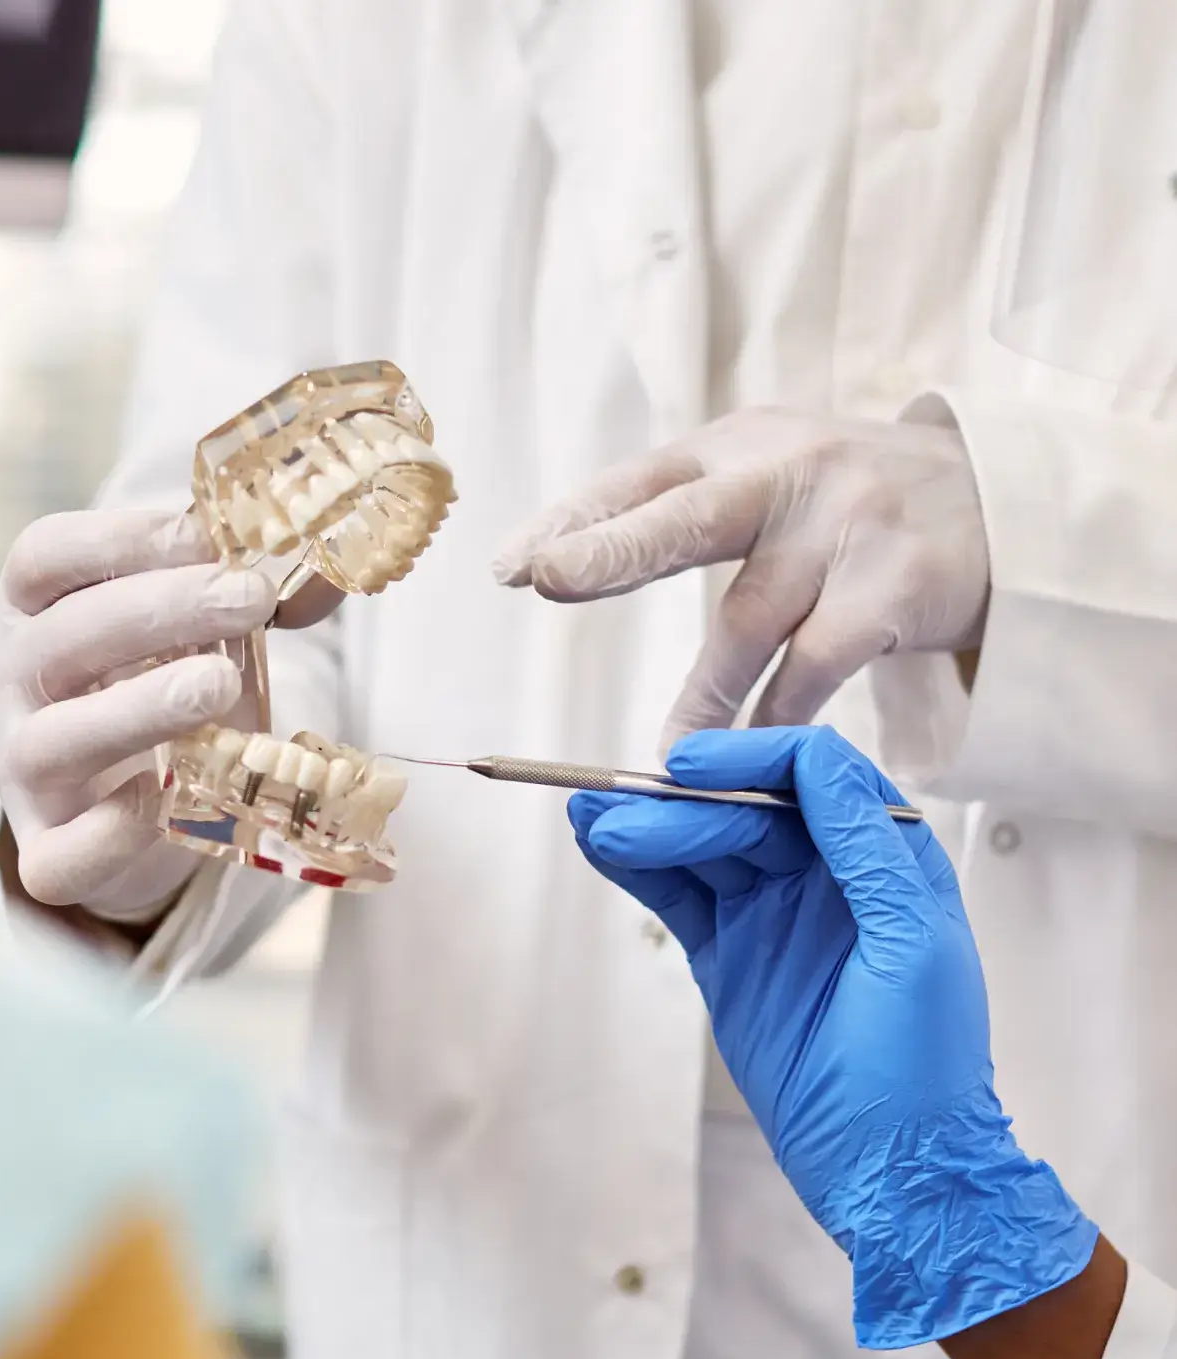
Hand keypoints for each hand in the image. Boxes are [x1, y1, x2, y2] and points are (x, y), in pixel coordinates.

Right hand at [0, 510, 275, 915]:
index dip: (121, 538)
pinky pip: (63, 855)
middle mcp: (5, 685)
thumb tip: (321, 577)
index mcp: (27, 612)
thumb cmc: (151, 694)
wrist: (119, 813)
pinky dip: (110, 832)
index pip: (45, 557)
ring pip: (55, 741)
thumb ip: (232, 603)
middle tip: (248, 598)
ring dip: (139, 708)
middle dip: (160, 610)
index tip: (206, 534)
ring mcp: (18, 772)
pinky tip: (163, 797)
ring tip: (219, 682)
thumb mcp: (186, 636)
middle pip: (61, 637)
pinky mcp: (46, 853)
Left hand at [495, 410, 989, 745]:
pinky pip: (815, 671)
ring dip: (701, 700)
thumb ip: (675, 512)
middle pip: (690, 517)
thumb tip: (550, 557)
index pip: (642, 480)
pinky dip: (777, 722)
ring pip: (748, 623)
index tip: (511, 566)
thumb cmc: (845, 506)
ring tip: (669, 754)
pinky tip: (752, 759)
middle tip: (548, 579)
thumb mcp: (766, 479)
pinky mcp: (895, 588)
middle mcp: (789, 473)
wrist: (1002, 505)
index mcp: (739, 446)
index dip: (576, 520)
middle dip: (615, 549)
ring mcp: (847, 528)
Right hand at [568, 725, 1094, 1347]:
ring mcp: (771, 915)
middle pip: (741, 808)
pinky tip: (597, 844)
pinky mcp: (728, 956)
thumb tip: (814, 760)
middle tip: (613, 809)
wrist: (891, 1172)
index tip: (687, 769)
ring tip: (584, 815)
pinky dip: (636, 870)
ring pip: (699, 848)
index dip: (747, 759)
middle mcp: (825, 875)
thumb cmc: (922, 1065)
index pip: (810, 774)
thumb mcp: (912, 944)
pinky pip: (676, 897)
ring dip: (643, 828)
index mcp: (884, 858)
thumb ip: (865, 847)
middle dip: (678, 806)